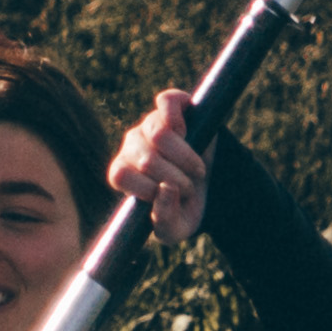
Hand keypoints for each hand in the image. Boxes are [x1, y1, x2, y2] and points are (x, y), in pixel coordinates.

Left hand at [109, 95, 210, 244]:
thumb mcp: (176, 229)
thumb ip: (164, 221)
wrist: (212, 183)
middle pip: (146, 158)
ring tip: (197, 169)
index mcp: (124, 172)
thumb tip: (165, 189)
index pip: (119, 174)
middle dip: (176, 179)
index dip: (147, 188)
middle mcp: (132, 145)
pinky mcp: (170, 105)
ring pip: (158, 133)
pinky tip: (189, 134)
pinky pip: (166, 101)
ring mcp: (149, 123)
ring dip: (185, 158)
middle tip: (190, 188)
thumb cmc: (185, 207)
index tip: (171, 197)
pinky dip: (179, 119)